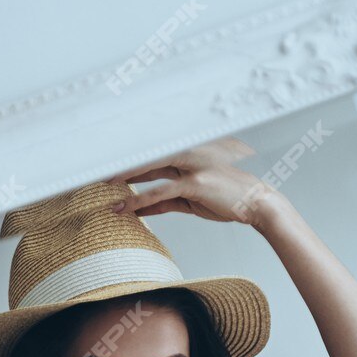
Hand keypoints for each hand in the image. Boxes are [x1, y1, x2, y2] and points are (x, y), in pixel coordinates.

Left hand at [109, 135, 297, 231]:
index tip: (111, 158)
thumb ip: (169, 198)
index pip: (157, 150)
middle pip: (150, 153)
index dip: (134, 155)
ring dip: (126, 176)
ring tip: (104, 185)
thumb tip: (143, 207)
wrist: (257, 203)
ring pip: (152, 168)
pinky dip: (141, 201)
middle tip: (99, 166)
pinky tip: (126, 207)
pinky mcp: (196, 183)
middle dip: (125, 160)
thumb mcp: (194, 197)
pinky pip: (162, 191)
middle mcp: (192, 152)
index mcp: (192, 149)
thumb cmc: (227, 199)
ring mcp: (194, 165)